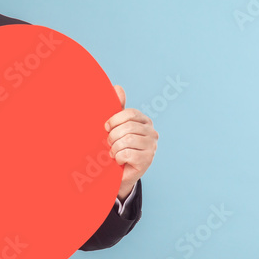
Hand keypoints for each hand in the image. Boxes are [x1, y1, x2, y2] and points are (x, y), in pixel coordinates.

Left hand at [105, 85, 156, 199]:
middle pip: (128, 127)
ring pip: (127, 140)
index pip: (130, 114)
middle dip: (113, 136)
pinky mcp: (147, 160)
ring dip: (114, 147)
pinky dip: (118, 157)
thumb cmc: (116, 145)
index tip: (106, 128)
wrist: (118, 171)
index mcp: (145, 121)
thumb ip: (117, 108)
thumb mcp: (115, 126)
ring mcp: (152, 147)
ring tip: (113, 152)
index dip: (114, 120)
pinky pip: (127, 154)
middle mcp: (152, 132)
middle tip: (109, 143)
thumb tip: (117, 87)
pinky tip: (119, 160)